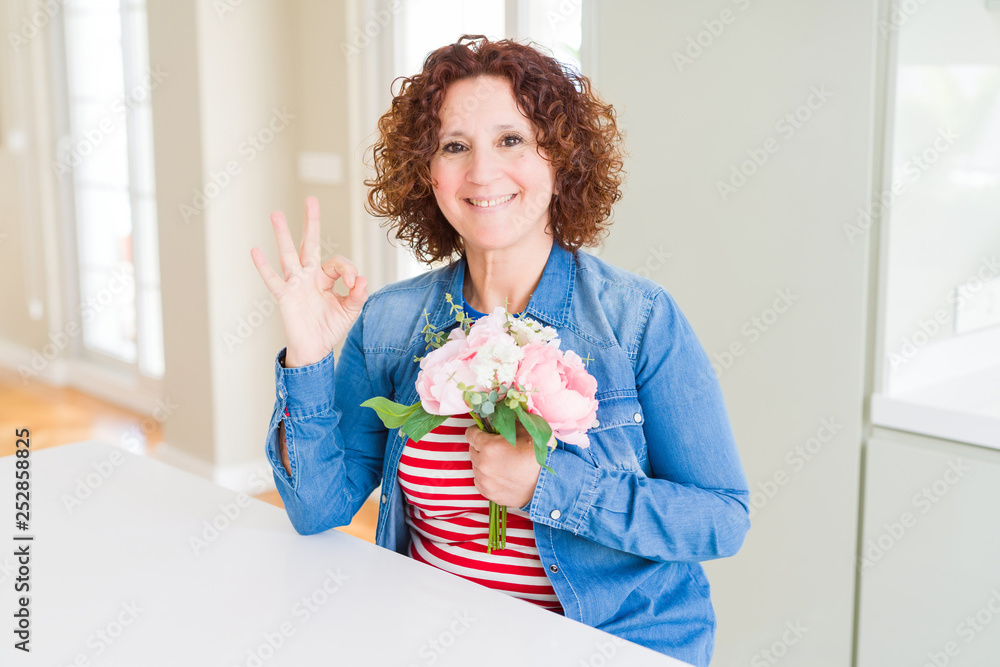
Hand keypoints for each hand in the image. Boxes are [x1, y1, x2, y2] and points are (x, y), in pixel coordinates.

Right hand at [250, 196, 367, 367]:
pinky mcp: (285, 297)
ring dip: (283, 235)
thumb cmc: (330, 328)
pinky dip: (263, 266)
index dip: (347, 270)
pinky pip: (273, 280)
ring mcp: (295, 284)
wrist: (314, 350)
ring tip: (275, 214)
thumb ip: (358, 295)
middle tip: (311, 199)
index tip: (352, 284)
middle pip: (310, 244)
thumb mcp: (350, 311)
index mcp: (326, 278)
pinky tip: (255, 250)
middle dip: (311, 223)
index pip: (338, 263)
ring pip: (289, 255)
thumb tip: (362, 278)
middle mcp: (309, 276)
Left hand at [466, 421, 542, 507]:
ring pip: (475, 466)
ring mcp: (485, 481)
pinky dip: (486, 477)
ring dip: (483, 462)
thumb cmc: (537, 455)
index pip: (470, 434)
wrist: (546, 482)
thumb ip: (509, 423)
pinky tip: (499, 474)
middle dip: (481, 447)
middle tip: (496, 448)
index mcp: (489, 446)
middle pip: (472, 450)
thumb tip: (501, 419)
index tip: (483, 432)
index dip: (477, 431)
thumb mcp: (525, 430)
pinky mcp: (489, 493)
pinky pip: (479, 481)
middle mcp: (483, 464)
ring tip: (500, 463)